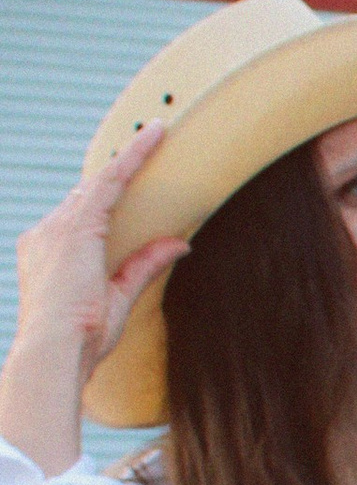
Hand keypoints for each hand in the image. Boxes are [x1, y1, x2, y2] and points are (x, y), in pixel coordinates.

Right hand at [0, 124, 191, 476]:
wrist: (56, 352)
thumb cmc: (81, 338)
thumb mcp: (119, 296)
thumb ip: (145, 265)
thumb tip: (180, 244)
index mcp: (49, 251)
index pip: (82, 210)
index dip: (104, 187)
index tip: (124, 167)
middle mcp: (47, 233)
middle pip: (87, 192)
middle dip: (117, 171)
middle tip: (153, 140)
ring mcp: (56, 228)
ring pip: (98, 182)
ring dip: (130, 158)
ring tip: (160, 132)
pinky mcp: (74, 227)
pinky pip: (108, 182)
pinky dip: (132, 159)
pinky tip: (153, 138)